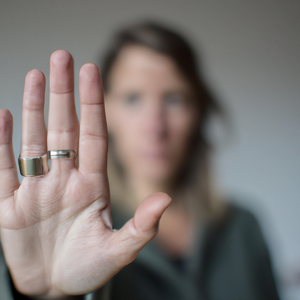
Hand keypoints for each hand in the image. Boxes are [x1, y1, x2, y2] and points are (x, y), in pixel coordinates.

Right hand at [0, 50, 170, 297]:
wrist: (55, 289)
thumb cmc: (88, 269)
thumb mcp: (118, 251)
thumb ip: (141, 226)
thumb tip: (167, 199)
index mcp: (92, 186)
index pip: (94, 135)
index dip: (93, 104)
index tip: (92, 71)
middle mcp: (65, 180)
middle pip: (64, 128)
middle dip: (63, 93)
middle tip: (62, 57)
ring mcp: (36, 188)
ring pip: (35, 138)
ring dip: (35, 107)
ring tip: (38, 74)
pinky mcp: (10, 204)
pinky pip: (4, 166)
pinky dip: (2, 141)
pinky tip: (5, 114)